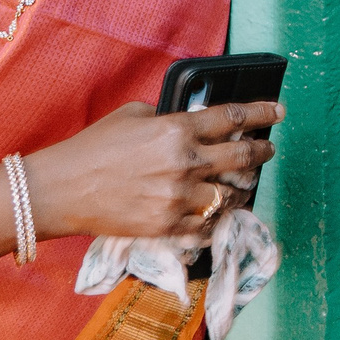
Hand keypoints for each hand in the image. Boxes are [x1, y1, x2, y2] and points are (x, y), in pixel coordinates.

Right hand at [24, 100, 279, 241]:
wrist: (62, 189)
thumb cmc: (93, 147)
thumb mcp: (134, 115)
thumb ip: (168, 119)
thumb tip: (191, 125)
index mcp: (177, 130)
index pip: (233, 118)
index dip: (261, 114)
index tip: (277, 112)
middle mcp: (185, 163)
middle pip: (242, 158)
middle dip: (262, 151)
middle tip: (269, 148)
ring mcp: (178, 198)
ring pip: (229, 194)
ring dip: (239, 187)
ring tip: (241, 183)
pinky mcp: (168, 226)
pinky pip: (207, 223)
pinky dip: (214, 215)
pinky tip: (215, 210)